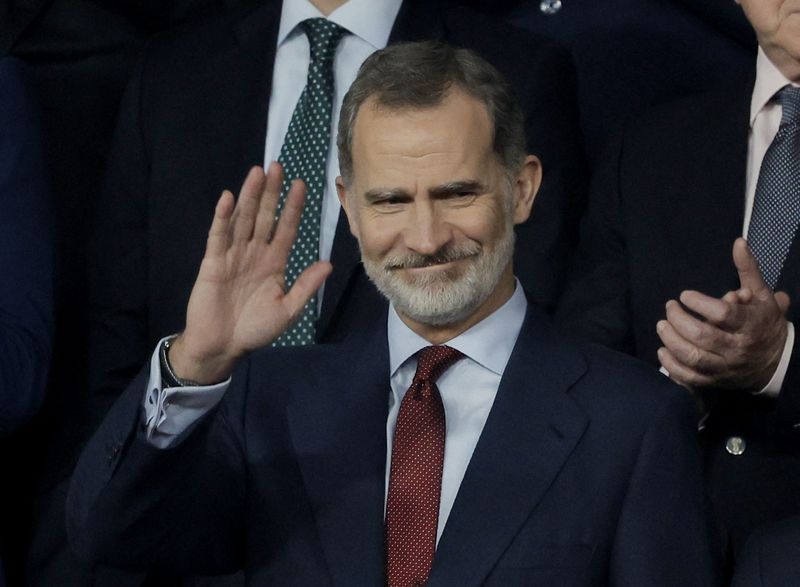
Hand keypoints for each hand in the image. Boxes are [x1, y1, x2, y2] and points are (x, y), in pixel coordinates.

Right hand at [169, 163, 331, 383]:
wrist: (223, 346)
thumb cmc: (255, 329)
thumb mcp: (288, 310)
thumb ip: (306, 286)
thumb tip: (328, 264)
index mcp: (274, 263)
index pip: (286, 228)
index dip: (293, 208)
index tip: (301, 185)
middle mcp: (254, 253)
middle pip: (264, 216)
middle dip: (271, 192)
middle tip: (277, 166)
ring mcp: (233, 255)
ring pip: (243, 220)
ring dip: (249, 196)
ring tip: (257, 172)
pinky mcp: (213, 262)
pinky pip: (218, 236)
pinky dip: (223, 217)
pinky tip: (228, 197)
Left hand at [656, 238, 789, 390]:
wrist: (775, 361)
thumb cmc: (763, 322)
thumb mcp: (762, 294)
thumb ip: (748, 270)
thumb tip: (738, 243)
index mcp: (751, 324)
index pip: (723, 314)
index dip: (700, 303)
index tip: (685, 295)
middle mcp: (738, 348)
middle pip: (703, 336)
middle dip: (679, 320)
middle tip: (669, 307)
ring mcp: (725, 367)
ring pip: (693, 357)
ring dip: (671, 341)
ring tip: (661, 325)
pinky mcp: (715, 381)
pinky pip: (689, 378)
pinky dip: (672, 366)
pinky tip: (662, 350)